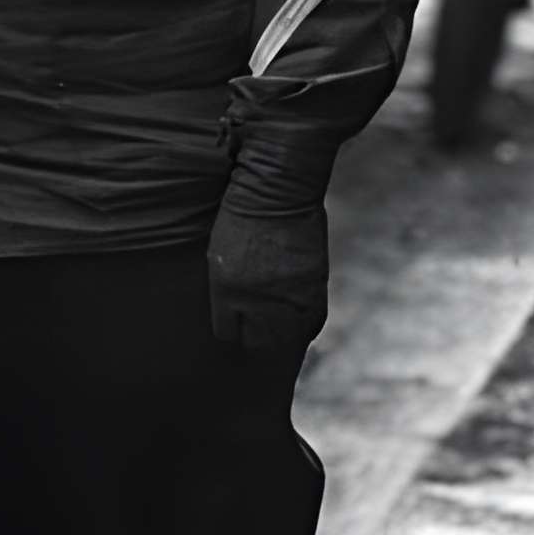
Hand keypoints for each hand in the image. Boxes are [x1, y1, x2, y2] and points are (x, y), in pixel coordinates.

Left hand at [207, 200, 327, 357]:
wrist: (277, 192)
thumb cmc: (241, 216)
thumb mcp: (219, 254)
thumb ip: (227, 288)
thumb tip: (239, 313)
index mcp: (225, 290)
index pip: (227, 332)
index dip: (233, 327)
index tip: (237, 321)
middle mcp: (255, 299)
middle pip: (257, 342)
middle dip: (257, 336)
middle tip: (260, 326)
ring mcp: (286, 296)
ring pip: (286, 338)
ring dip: (284, 334)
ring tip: (282, 325)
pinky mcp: (313, 289)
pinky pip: (310, 323)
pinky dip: (306, 324)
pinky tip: (300, 317)